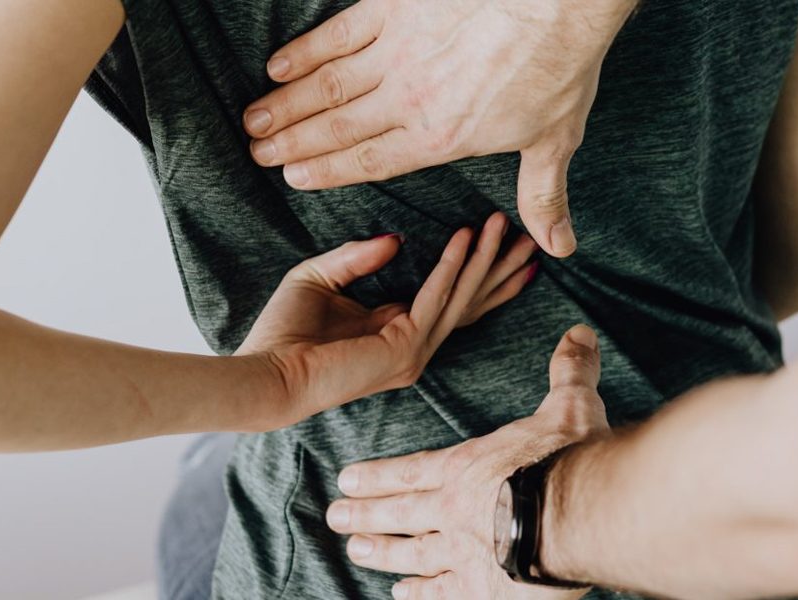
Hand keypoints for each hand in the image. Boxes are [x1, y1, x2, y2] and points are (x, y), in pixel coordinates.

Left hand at [237, 212, 537, 429]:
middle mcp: (413, 346)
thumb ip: (356, 257)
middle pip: (470, 301)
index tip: (502, 240)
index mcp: (396, 331)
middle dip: (500, 268)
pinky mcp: (403, 349)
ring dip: (484, 259)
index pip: (451, 299)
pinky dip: (451, 266)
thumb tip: (396, 239)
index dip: (479, 271)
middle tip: (531, 237)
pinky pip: (435, 298)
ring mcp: (413, 352)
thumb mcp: (320, 278)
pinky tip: (465, 237)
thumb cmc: (282, 333)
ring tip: (503, 224)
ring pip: (461, 298)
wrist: (265, 373)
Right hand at [243, 0, 638, 257]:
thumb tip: (557, 246)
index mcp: (440, 138)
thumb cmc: (557, 66)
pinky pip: (338, 34)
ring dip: (287, 103)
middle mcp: (408, 100)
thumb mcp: (555, 138)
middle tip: (258, 153)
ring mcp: (396, 52)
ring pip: (328, 85)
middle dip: (292, 142)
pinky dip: (306, 50)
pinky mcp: (394, 9)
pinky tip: (279, 65)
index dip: (327, 171)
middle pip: (337, 127)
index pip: (371, 161)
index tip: (293, 177)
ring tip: (255, 119)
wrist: (554, 1)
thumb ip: (542, 195)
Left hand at [327, 325, 609, 598]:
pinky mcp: (480, 590)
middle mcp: (453, 510)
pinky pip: (441, 594)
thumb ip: (569, 372)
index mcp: (468, 467)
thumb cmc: (571, 459)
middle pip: (400, 512)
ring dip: (382, 552)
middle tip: (335, 517)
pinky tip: (402, 595)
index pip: (412, 471)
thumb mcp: (571, 407)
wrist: (580, 515)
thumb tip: (578, 333)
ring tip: (356, 552)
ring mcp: (462, 553)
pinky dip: (420, 594)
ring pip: (411, 553)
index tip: (346, 479)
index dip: (378, 476)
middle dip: (365, 514)